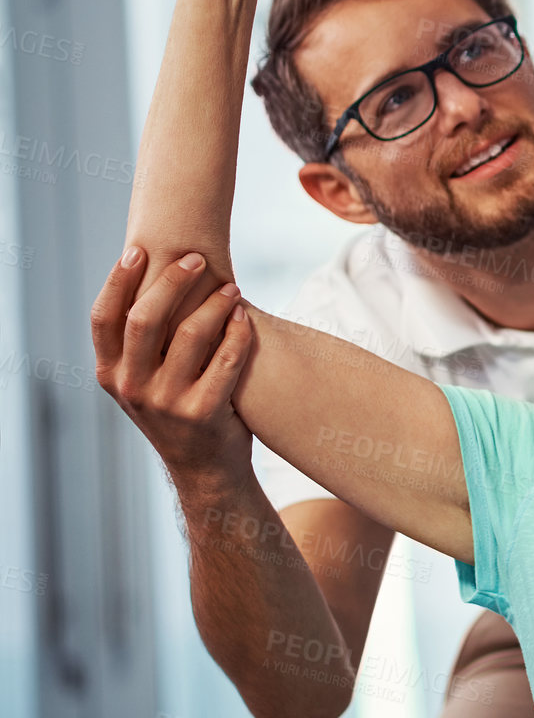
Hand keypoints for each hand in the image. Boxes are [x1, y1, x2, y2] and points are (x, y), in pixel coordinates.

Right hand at [92, 248, 256, 487]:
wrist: (204, 467)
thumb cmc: (177, 406)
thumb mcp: (144, 378)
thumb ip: (142, 340)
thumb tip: (156, 272)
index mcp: (110, 372)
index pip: (103, 318)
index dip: (117, 281)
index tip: (138, 250)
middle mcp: (130, 387)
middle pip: (144, 319)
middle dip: (171, 281)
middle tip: (197, 258)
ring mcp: (165, 402)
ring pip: (189, 335)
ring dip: (214, 304)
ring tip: (232, 288)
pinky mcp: (203, 413)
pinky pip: (225, 361)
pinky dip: (237, 334)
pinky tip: (245, 317)